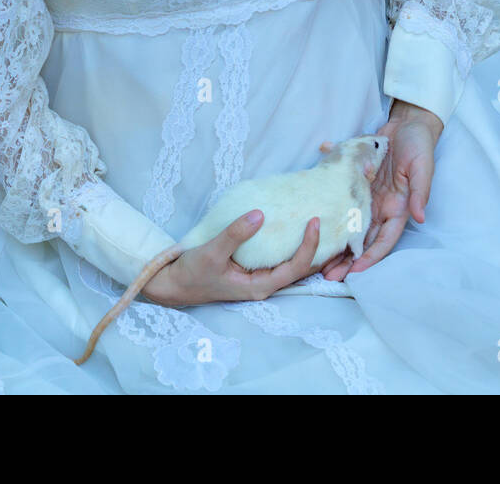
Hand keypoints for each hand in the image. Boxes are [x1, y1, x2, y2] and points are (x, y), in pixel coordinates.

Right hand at [141, 211, 328, 306]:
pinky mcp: (253, 271)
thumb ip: (235, 234)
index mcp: (260, 286)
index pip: (297, 267)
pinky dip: (290, 244)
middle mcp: (265, 285)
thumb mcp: (212, 252)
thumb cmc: (192, 273)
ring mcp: (260, 279)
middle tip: (326, 219)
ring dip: (307, 246)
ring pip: (292, 264)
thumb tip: (260, 214)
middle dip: (318, 247)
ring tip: (317, 222)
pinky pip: (279, 258)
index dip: (310, 245)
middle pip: (302, 268)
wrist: (173, 285)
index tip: (314, 221)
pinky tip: (293, 228)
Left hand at [320, 100, 442, 280]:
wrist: (406, 123)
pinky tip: (311, 221)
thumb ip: (421, 191)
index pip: (384, 240)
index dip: (370, 257)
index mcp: (398, 207)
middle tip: (328, 276)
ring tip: (316, 258)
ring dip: (334, 242)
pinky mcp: (355, 182)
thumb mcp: (423, 167)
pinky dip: (328, 210)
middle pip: (362, 239)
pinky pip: (340, 198)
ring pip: (347, 225)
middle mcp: (380, 206)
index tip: (354, 272)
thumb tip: (420, 215)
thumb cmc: (419, 145)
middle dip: (347, 259)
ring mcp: (366, 196)